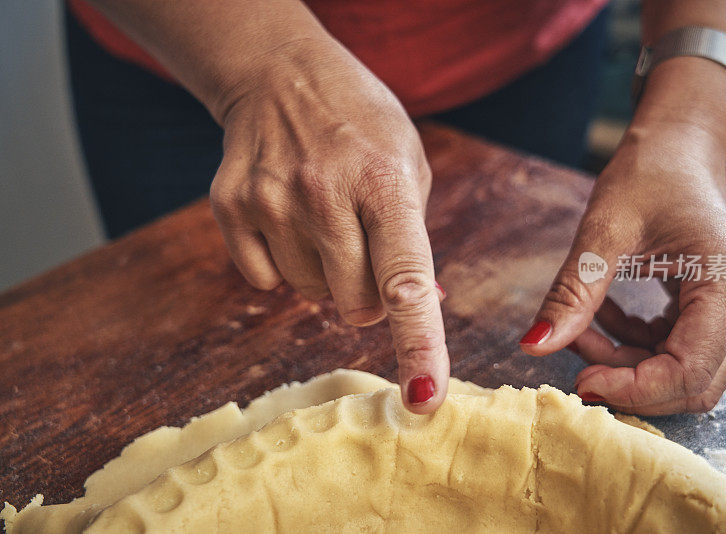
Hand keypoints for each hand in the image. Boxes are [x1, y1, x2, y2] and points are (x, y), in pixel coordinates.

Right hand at [209, 37, 447, 412]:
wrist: (280, 75)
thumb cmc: (360, 124)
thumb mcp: (409, 163)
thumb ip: (412, 238)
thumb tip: (416, 306)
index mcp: (384, 182)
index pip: (405, 281)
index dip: (418, 345)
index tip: (424, 397)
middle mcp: (324, 193)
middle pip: (354, 305)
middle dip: (368, 297)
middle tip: (366, 251)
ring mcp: (271, 200)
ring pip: (310, 293)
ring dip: (326, 275)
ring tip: (325, 219)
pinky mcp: (230, 207)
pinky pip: (265, 280)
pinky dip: (283, 264)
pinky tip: (289, 219)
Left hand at [519, 124, 725, 414]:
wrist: (676, 148)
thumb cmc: (648, 174)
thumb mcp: (602, 230)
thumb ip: (573, 292)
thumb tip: (533, 345)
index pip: (689, 370)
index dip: (634, 389)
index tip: (581, 379)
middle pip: (693, 383)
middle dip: (631, 382)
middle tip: (578, 358)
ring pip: (683, 373)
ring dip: (628, 365)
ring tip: (583, 329)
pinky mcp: (715, 309)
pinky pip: (675, 351)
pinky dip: (634, 347)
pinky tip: (603, 317)